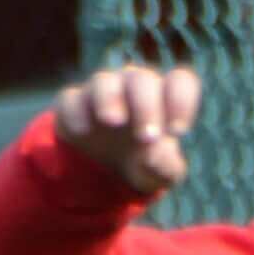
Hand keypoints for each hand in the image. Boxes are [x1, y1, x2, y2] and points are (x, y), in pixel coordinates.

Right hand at [55, 63, 200, 197]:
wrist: (104, 173)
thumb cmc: (144, 165)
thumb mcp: (161, 174)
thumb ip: (166, 167)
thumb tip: (152, 156)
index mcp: (164, 100)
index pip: (180, 82)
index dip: (181, 100)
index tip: (178, 131)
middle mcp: (134, 88)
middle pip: (143, 79)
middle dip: (146, 106)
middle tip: (146, 138)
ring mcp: (102, 93)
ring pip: (104, 80)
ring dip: (110, 98)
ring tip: (112, 121)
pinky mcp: (73, 104)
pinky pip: (72, 99)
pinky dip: (76, 112)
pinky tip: (83, 131)